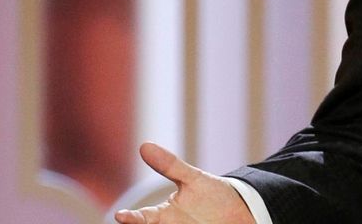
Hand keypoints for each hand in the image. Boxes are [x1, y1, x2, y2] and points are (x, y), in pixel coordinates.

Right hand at [114, 142, 254, 223]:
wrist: (241, 211)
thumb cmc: (212, 195)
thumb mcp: (193, 179)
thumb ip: (170, 166)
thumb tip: (144, 145)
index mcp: (166, 215)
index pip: (143, 218)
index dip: (131, 217)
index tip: (120, 215)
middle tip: (128, 220)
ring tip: (180, 222)